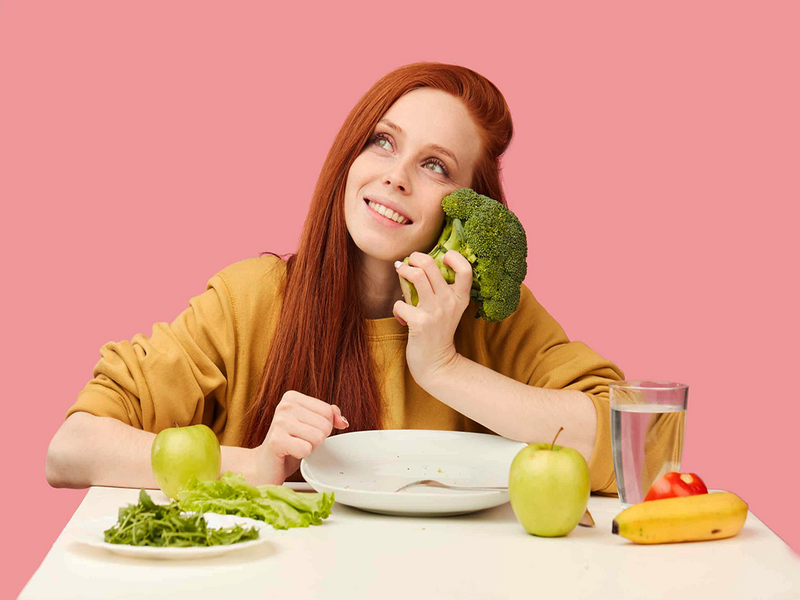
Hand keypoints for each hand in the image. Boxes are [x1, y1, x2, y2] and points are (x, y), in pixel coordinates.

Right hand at [254, 391, 348, 482]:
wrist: (265, 464)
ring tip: (295, 445)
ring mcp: (279, 422)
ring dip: (310, 447)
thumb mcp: (310, 424)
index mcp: (292, 397)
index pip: (328, 411)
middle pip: (325, 425)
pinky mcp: (277, 440)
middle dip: (317, 438)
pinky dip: (301, 455)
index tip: (306, 430)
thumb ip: (328, 416)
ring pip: (318, 437)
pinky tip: (290, 452)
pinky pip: (306, 449)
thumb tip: (343, 421)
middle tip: (299, 440)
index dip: (323, 426)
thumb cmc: (289, 443)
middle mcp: (285, 406)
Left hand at [393, 250, 471, 383]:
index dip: (454, 257)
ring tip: (399, 271)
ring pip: (416, 276)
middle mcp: (450, 302)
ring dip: (403, 270)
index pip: (465, 269)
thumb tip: (421, 265)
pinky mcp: (419, 322)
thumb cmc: (439, 332)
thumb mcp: (450, 309)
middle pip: (431, 264)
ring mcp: (435, 312)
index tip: (442, 257)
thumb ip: (443, 290)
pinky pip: (400, 303)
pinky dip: (397, 307)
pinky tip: (400, 315)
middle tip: (409, 260)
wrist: (437, 363)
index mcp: (461, 297)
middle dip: (415, 257)